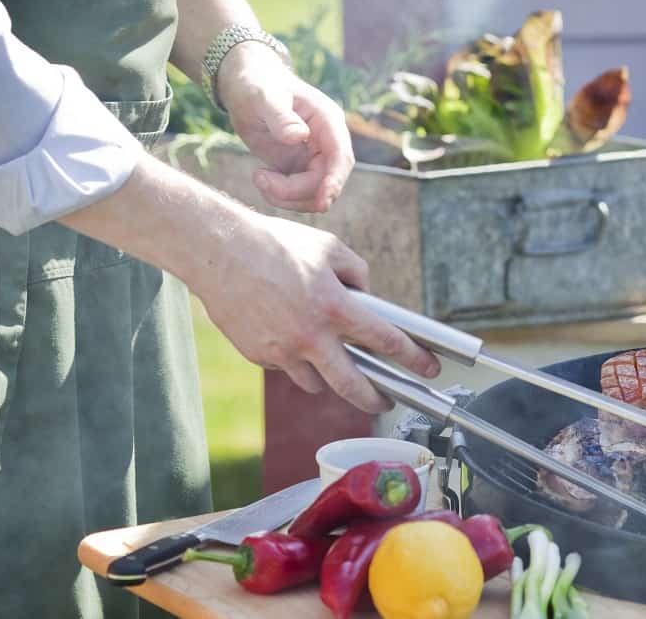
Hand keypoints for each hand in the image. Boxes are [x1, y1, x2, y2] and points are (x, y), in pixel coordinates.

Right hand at [197, 209, 441, 413]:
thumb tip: (367, 295)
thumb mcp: (327, 247)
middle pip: (353, 386)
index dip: (413, 358)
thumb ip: (356, 272)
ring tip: (333, 364)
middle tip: (386, 402)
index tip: (428, 368)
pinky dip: (295, 359)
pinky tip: (289, 336)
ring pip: (316, 383)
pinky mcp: (260, 356)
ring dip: (329, 377)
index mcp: (335, 306)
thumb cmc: (274, 244)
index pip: (386, 340)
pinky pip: (287, 368)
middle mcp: (311, 335)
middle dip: (376, 400)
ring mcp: (283, 351)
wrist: (218, 251)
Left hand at [215, 43, 354, 212]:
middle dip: (299, 191)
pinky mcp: (299, 167)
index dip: (334, 181)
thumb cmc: (258, 85)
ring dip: (287, 197)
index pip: (341, 156)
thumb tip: (299, 136)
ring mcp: (314, 156)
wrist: (245, 87)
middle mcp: (326, 141)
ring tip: (258, 177)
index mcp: (327, 121)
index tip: (321, 202)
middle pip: (327, 180)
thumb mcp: (265, 97)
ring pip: (314, 192)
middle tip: (263, 182)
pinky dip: (280, 195)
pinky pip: (298, 193)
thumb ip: (281, 117)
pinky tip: (260, 177)